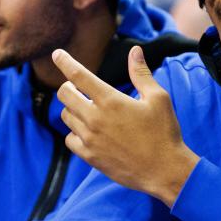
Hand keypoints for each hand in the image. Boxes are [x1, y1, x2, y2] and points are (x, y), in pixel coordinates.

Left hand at [53, 46, 199, 206]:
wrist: (164, 170)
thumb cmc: (164, 132)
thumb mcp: (158, 98)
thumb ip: (141, 73)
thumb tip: (135, 50)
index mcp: (110, 100)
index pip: (78, 75)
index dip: (65, 61)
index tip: (57, 54)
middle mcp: (95, 118)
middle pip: (65, 95)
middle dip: (68, 86)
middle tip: (79, 87)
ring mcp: (90, 139)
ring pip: (66, 116)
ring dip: (73, 109)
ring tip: (88, 109)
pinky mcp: (90, 156)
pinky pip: (70, 139)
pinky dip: (75, 132)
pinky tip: (88, 131)